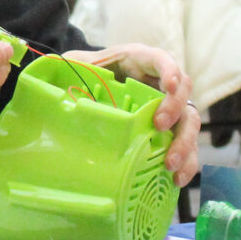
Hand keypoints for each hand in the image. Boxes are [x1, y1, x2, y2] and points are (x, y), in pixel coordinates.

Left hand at [60, 43, 200, 183]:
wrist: (94, 87)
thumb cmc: (90, 71)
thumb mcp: (80, 63)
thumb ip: (73, 65)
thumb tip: (51, 71)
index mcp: (141, 61)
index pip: (162, 60)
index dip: (171, 71)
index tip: (170, 86)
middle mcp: (161, 83)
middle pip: (183, 94)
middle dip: (175, 110)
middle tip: (160, 127)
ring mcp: (169, 108)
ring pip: (189, 122)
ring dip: (184, 143)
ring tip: (171, 165)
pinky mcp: (170, 130)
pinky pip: (186, 145)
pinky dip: (185, 162)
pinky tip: (176, 179)